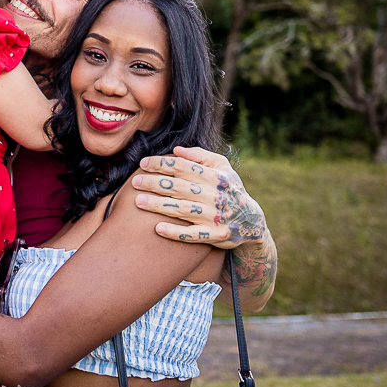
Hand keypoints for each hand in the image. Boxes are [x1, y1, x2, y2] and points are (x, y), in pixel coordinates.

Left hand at [131, 146, 267, 248]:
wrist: (251, 221)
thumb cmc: (229, 189)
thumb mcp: (223, 168)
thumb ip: (200, 156)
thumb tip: (176, 150)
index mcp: (215, 177)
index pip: (183, 167)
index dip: (162, 164)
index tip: (143, 164)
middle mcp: (214, 195)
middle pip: (179, 187)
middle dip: (154, 183)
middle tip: (134, 181)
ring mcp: (215, 217)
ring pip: (183, 210)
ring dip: (159, 206)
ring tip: (138, 201)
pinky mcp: (215, 236)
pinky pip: (193, 235)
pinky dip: (176, 233)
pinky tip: (157, 228)